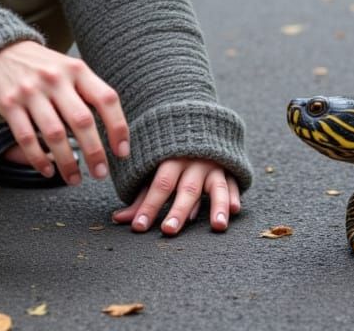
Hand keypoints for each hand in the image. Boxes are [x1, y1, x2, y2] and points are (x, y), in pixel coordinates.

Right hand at [0, 41, 128, 184]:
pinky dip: (38, 159)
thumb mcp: (69, 68)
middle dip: (95, 152)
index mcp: (77, 69)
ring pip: (54, 134)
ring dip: (67, 162)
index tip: (122, 151)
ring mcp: (31, 91)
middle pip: (82, 120)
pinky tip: (48, 171)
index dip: (118, 127)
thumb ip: (88, 91)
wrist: (0, 50)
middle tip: (101, 173)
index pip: (106, 98)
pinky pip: (26, 137)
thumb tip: (114, 129)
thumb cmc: (43, 66)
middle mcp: (56, 78)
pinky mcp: (9, 104)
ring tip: (75, 179)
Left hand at [111, 158, 240, 234]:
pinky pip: (234, 182)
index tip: (138, 227)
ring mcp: (214, 165)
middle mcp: (193, 162)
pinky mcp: (230, 169)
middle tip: (169, 231)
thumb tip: (118, 219)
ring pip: (216, 186)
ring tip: (218, 226)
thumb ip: (142, 196)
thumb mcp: (155, 170)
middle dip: (178, 210)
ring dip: (217, 205)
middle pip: (186, 188)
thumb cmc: (172, 155)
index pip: (160, 184)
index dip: (149, 205)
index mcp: (171, 159)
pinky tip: (234, 210)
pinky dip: (235, 195)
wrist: (198, 123)